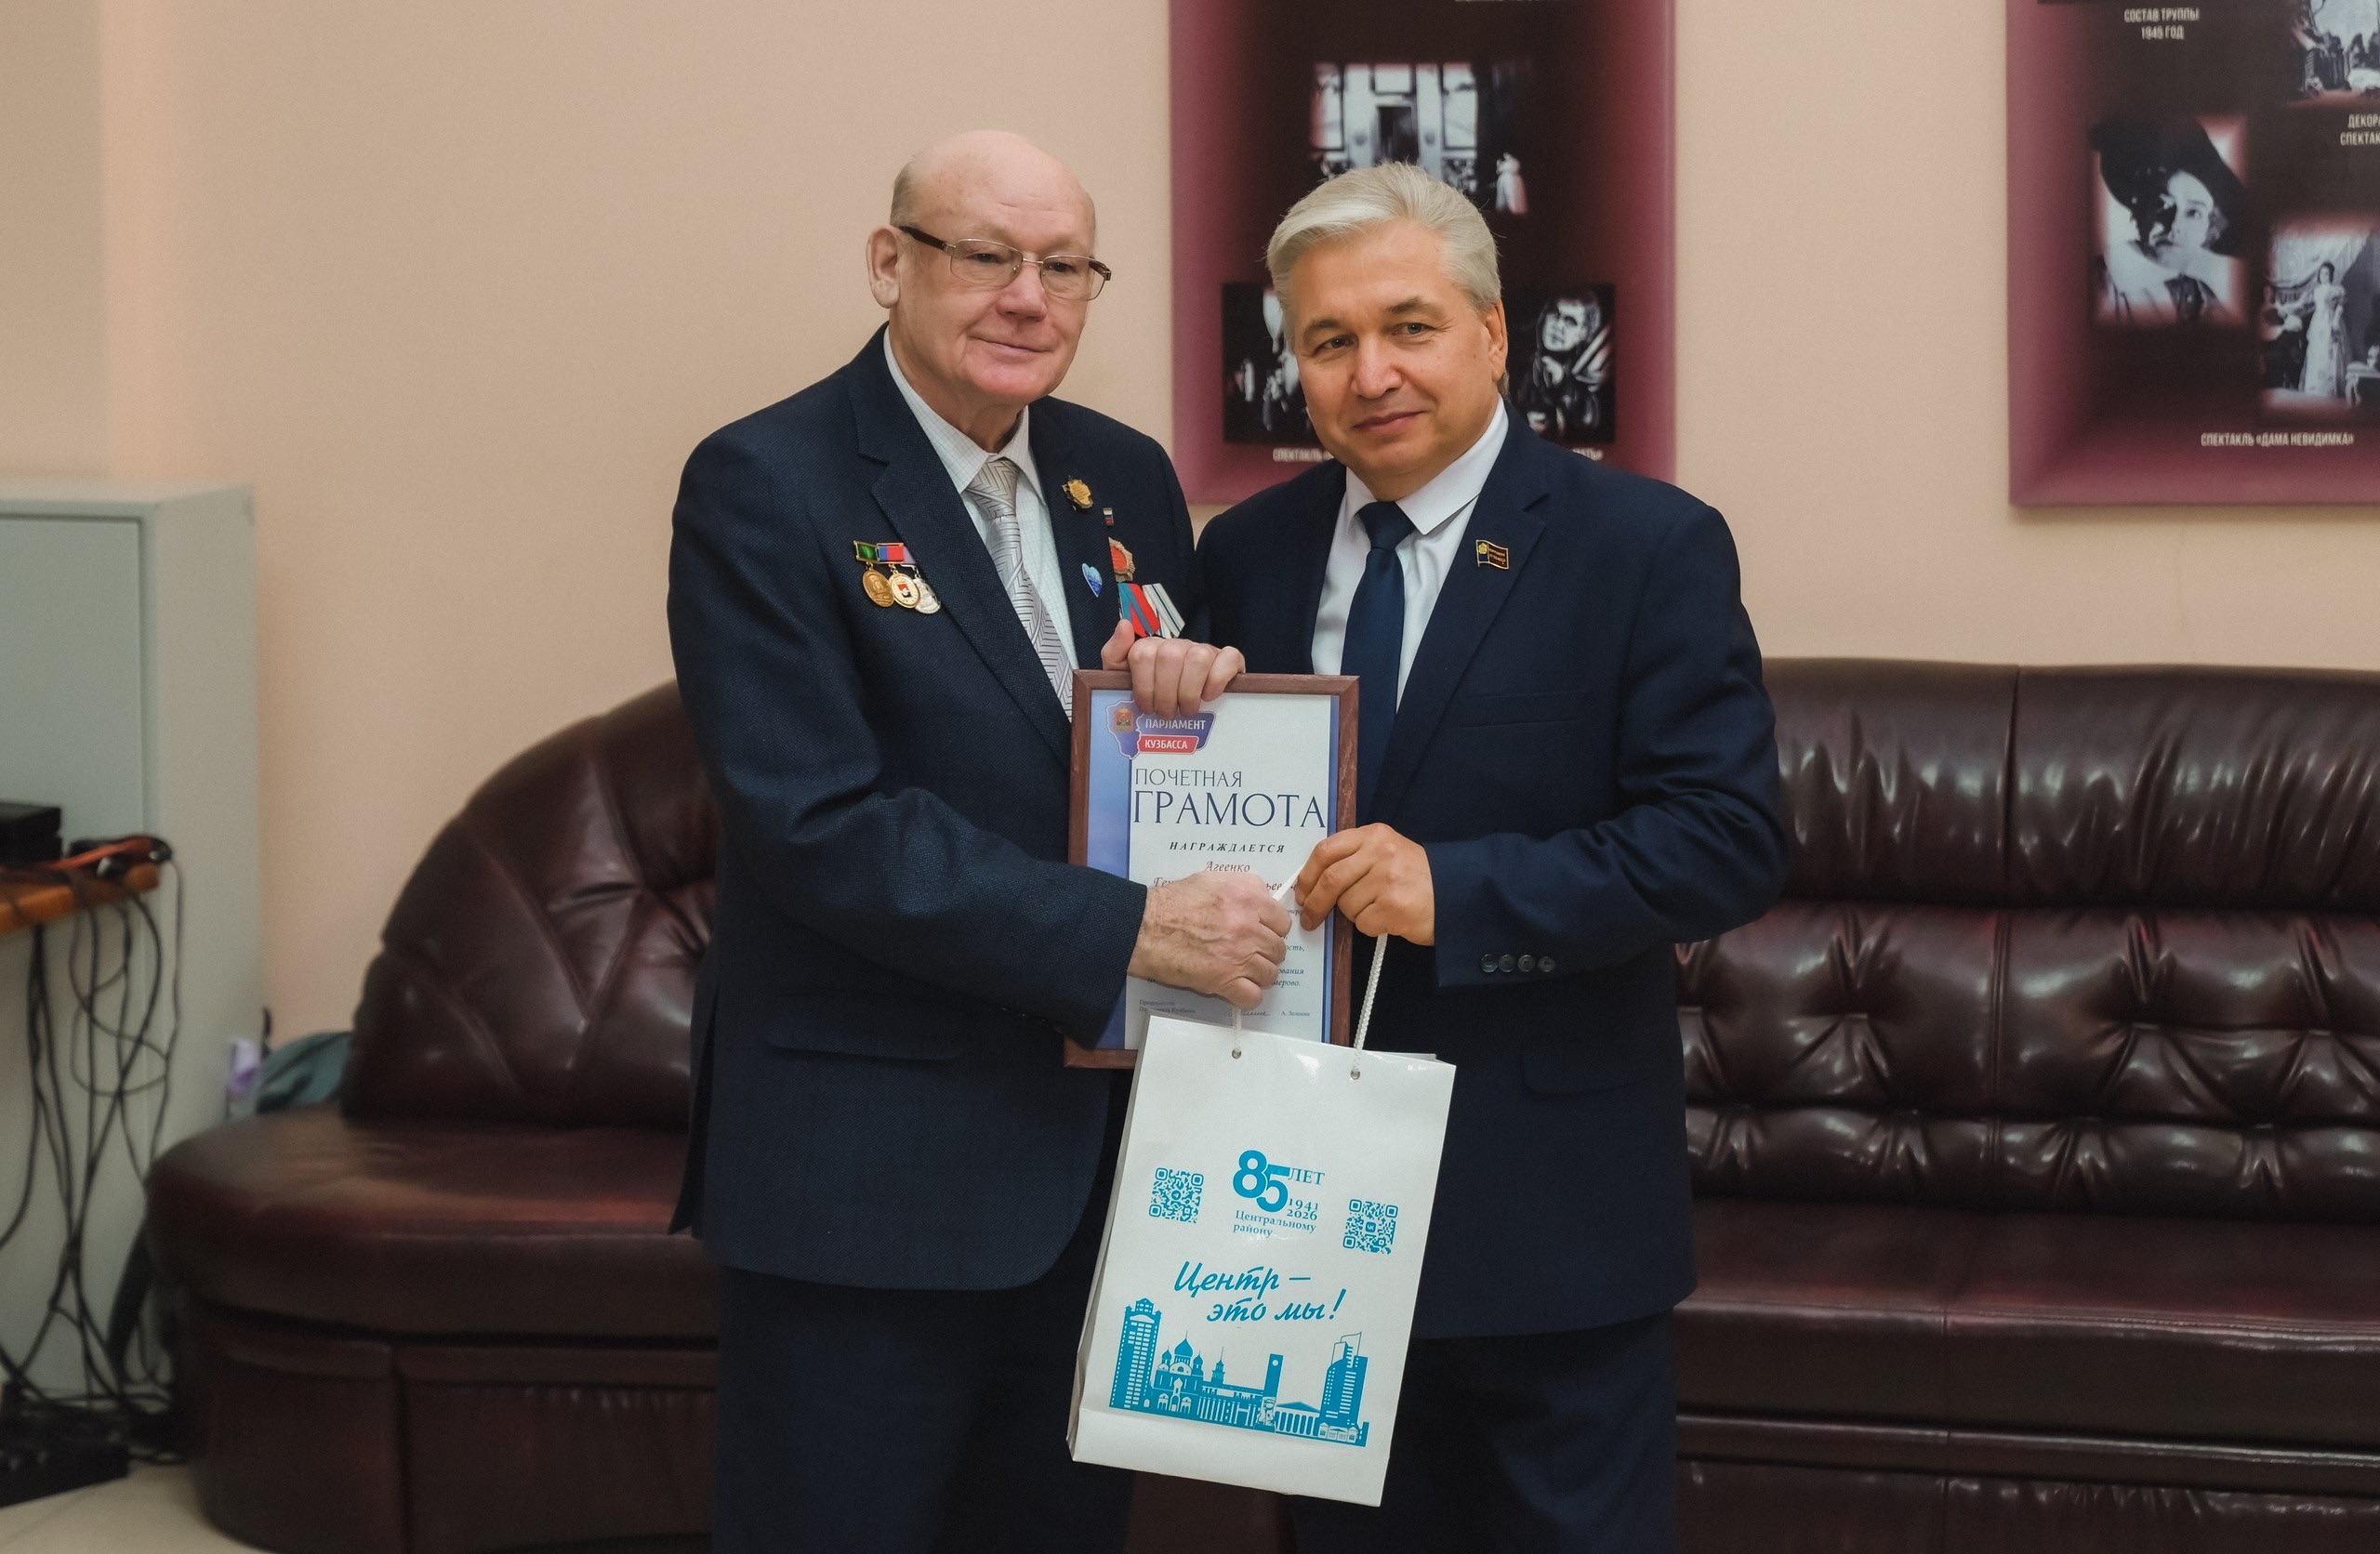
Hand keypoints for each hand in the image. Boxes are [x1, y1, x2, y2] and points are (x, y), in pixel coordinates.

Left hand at [1100, 620, 1244, 717]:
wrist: (1190, 715)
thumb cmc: (1156, 697)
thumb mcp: (1125, 679)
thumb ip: (1114, 654)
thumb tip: (1124, 625)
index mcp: (1153, 647)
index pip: (1143, 654)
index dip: (1143, 686)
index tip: (1147, 707)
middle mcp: (1179, 645)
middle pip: (1170, 657)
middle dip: (1166, 693)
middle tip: (1167, 714)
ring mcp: (1205, 650)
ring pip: (1198, 657)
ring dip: (1189, 691)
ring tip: (1186, 710)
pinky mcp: (1229, 659)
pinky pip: (1229, 657)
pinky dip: (1218, 679)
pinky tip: (1209, 696)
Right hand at [1128, 870, 1290, 1009]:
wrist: (1145, 928)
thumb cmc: (1174, 902)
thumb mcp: (1213, 879)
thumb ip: (1245, 885)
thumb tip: (1264, 899)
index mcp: (1248, 898)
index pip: (1282, 922)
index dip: (1271, 929)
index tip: (1260, 933)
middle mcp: (1249, 927)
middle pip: (1278, 950)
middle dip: (1265, 953)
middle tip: (1247, 952)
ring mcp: (1239, 956)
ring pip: (1270, 974)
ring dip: (1257, 974)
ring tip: (1241, 970)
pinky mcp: (1224, 980)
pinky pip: (1252, 996)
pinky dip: (1246, 996)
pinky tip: (1235, 988)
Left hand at [1295, 825, 1435, 944]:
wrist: (1458, 893)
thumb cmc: (1416, 877)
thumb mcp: (1387, 853)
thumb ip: (1354, 858)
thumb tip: (1312, 883)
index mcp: (1373, 836)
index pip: (1326, 850)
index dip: (1307, 874)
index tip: (1301, 891)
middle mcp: (1380, 853)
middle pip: (1330, 879)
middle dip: (1315, 903)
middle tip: (1310, 918)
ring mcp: (1387, 879)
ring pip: (1346, 904)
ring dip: (1354, 915)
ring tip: (1376, 909)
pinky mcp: (1393, 906)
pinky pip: (1363, 922)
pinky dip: (1371, 926)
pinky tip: (1388, 919)